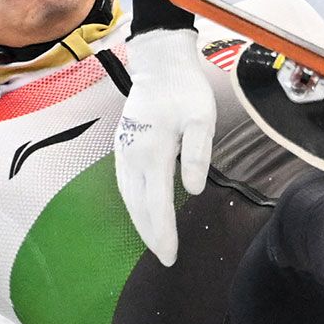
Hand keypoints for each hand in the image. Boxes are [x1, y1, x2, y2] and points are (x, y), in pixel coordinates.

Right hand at [114, 25, 218, 265]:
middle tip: (165, 259)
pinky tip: (142, 213)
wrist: (159, 64)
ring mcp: (123, 152)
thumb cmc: (185, 89)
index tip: (171, 257)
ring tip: (155, 243)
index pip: (156, 204)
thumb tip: (193, 189)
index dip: (163, 233)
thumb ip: (196, 153)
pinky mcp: (122, 146)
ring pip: (128, 198)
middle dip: (151, 235)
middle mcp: (131, 156)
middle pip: (138, 207)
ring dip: (140, 222)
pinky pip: (125, 184)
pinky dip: (133, 204)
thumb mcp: (201, 118)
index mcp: (152, 152)